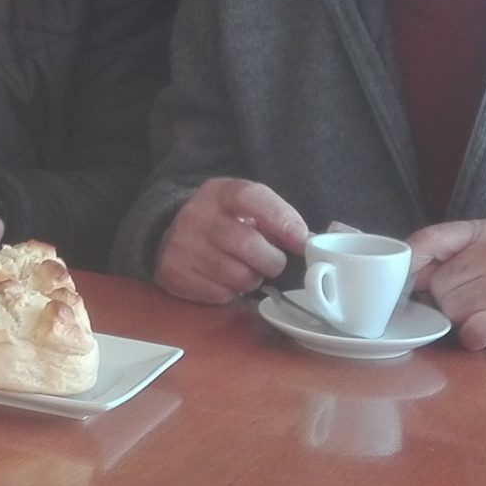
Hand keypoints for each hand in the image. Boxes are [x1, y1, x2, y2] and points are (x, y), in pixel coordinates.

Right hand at [153, 178, 308, 302]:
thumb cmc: (226, 220)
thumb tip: (314, 240)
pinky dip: (231, 292)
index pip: (252, 198)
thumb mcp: (248, 207)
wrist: (171, 231)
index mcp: (220, 191)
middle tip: (272, 262)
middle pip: (248, 245)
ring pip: (237, 275)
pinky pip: (219, 293)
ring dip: (251, 279)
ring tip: (246, 269)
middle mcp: (197, 215)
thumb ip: (279, 216)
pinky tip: (225, 279)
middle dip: (271, 261)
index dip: (281, 220)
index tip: (302, 241)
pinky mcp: (174, 272)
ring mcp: (182, 244)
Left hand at [406, 218, 485, 350]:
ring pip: (455, 308)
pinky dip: (475, 337)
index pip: (431, 239)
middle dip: (447, 303)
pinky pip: (477, 329)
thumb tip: (410, 274)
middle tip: (474, 306)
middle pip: (440, 284)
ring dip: (464, 321)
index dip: (410, 264)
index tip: (403, 283)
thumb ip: (457, 256)